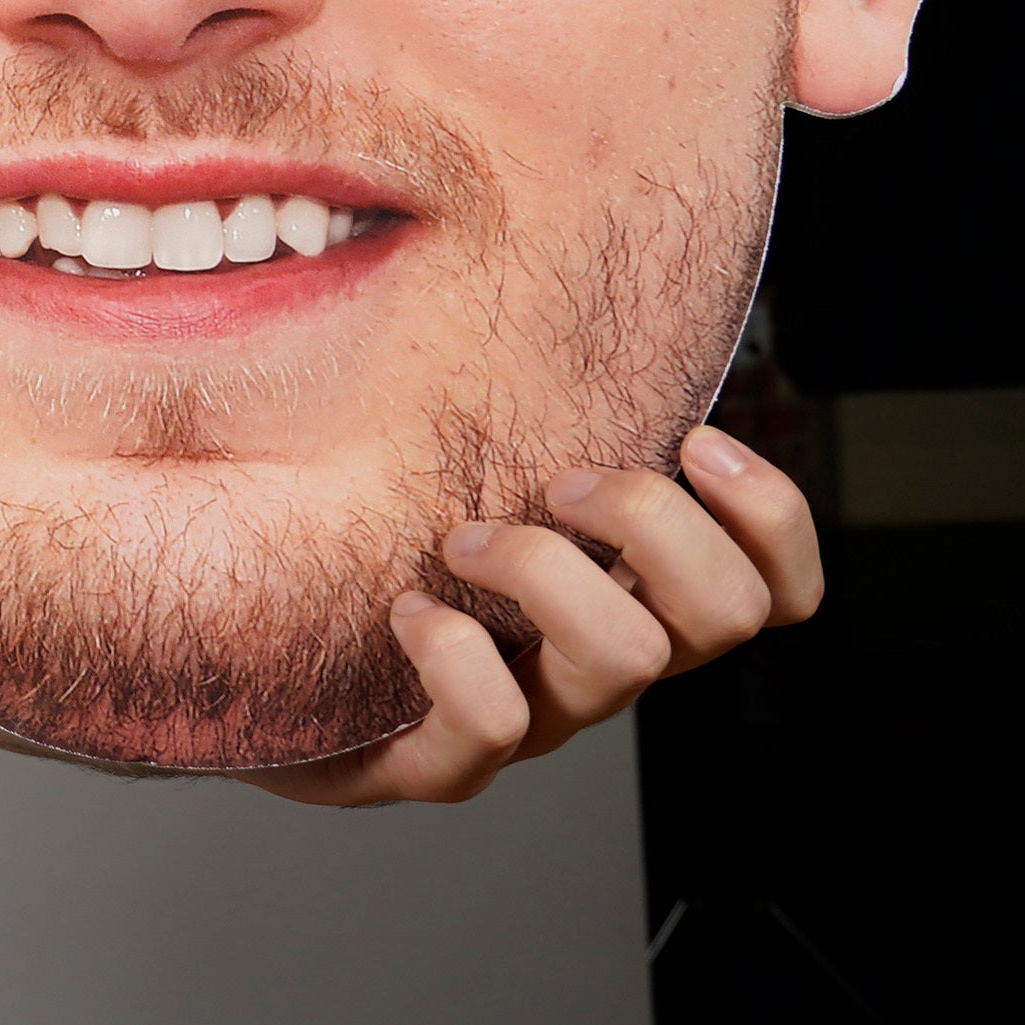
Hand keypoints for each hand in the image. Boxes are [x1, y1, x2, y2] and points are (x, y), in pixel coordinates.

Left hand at [248, 424, 819, 807]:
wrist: (247, 663)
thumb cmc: (356, 545)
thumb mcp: (445, 462)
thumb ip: (501, 403)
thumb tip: (519, 260)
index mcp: (622, 593)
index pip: (777, 588)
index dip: (772, 517)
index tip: (692, 439)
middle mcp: (596, 662)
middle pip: (727, 614)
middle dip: (654, 521)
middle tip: (558, 482)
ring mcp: (530, 719)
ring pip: (626, 661)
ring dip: (545, 573)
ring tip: (459, 539)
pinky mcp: (438, 764)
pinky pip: (494, 727)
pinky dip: (453, 656)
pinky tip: (403, 611)